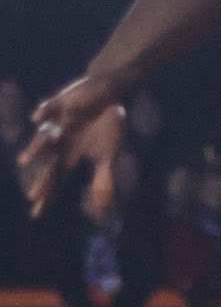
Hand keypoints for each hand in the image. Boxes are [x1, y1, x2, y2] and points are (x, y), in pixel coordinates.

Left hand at [19, 77, 125, 219]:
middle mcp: (60, 141)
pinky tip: (35, 119)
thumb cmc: (106, 126)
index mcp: (69, 154)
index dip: (47, 195)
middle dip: (43, 179)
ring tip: (25, 162)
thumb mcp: (108, 154)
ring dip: (37, 148)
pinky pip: (48, 107)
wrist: (108, 92)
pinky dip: (42, 112)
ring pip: (45, 136)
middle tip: (34, 196)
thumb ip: (104, 178)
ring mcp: (60, 122)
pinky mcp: (61, 102)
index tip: (37, 214)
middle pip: (49, 163)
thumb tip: (105, 206)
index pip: (55, 178)